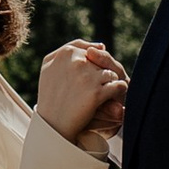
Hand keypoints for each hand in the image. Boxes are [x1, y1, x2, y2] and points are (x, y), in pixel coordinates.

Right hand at [36, 39, 127, 153]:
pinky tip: (112, 99)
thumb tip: (101, 45)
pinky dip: (118, 92)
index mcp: (66, 53)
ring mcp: (87, 77)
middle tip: (96, 87)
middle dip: (102, 73)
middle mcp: (77, 61)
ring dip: (111, 83)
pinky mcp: (96, 92)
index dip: (92, 65)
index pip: (90, 50)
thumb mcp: (49, 67)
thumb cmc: (50, 95)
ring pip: (112, 73)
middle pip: (102, 62)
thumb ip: (69, 50)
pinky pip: (118, 86)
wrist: (52, 124)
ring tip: (104, 94)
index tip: (88, 77)